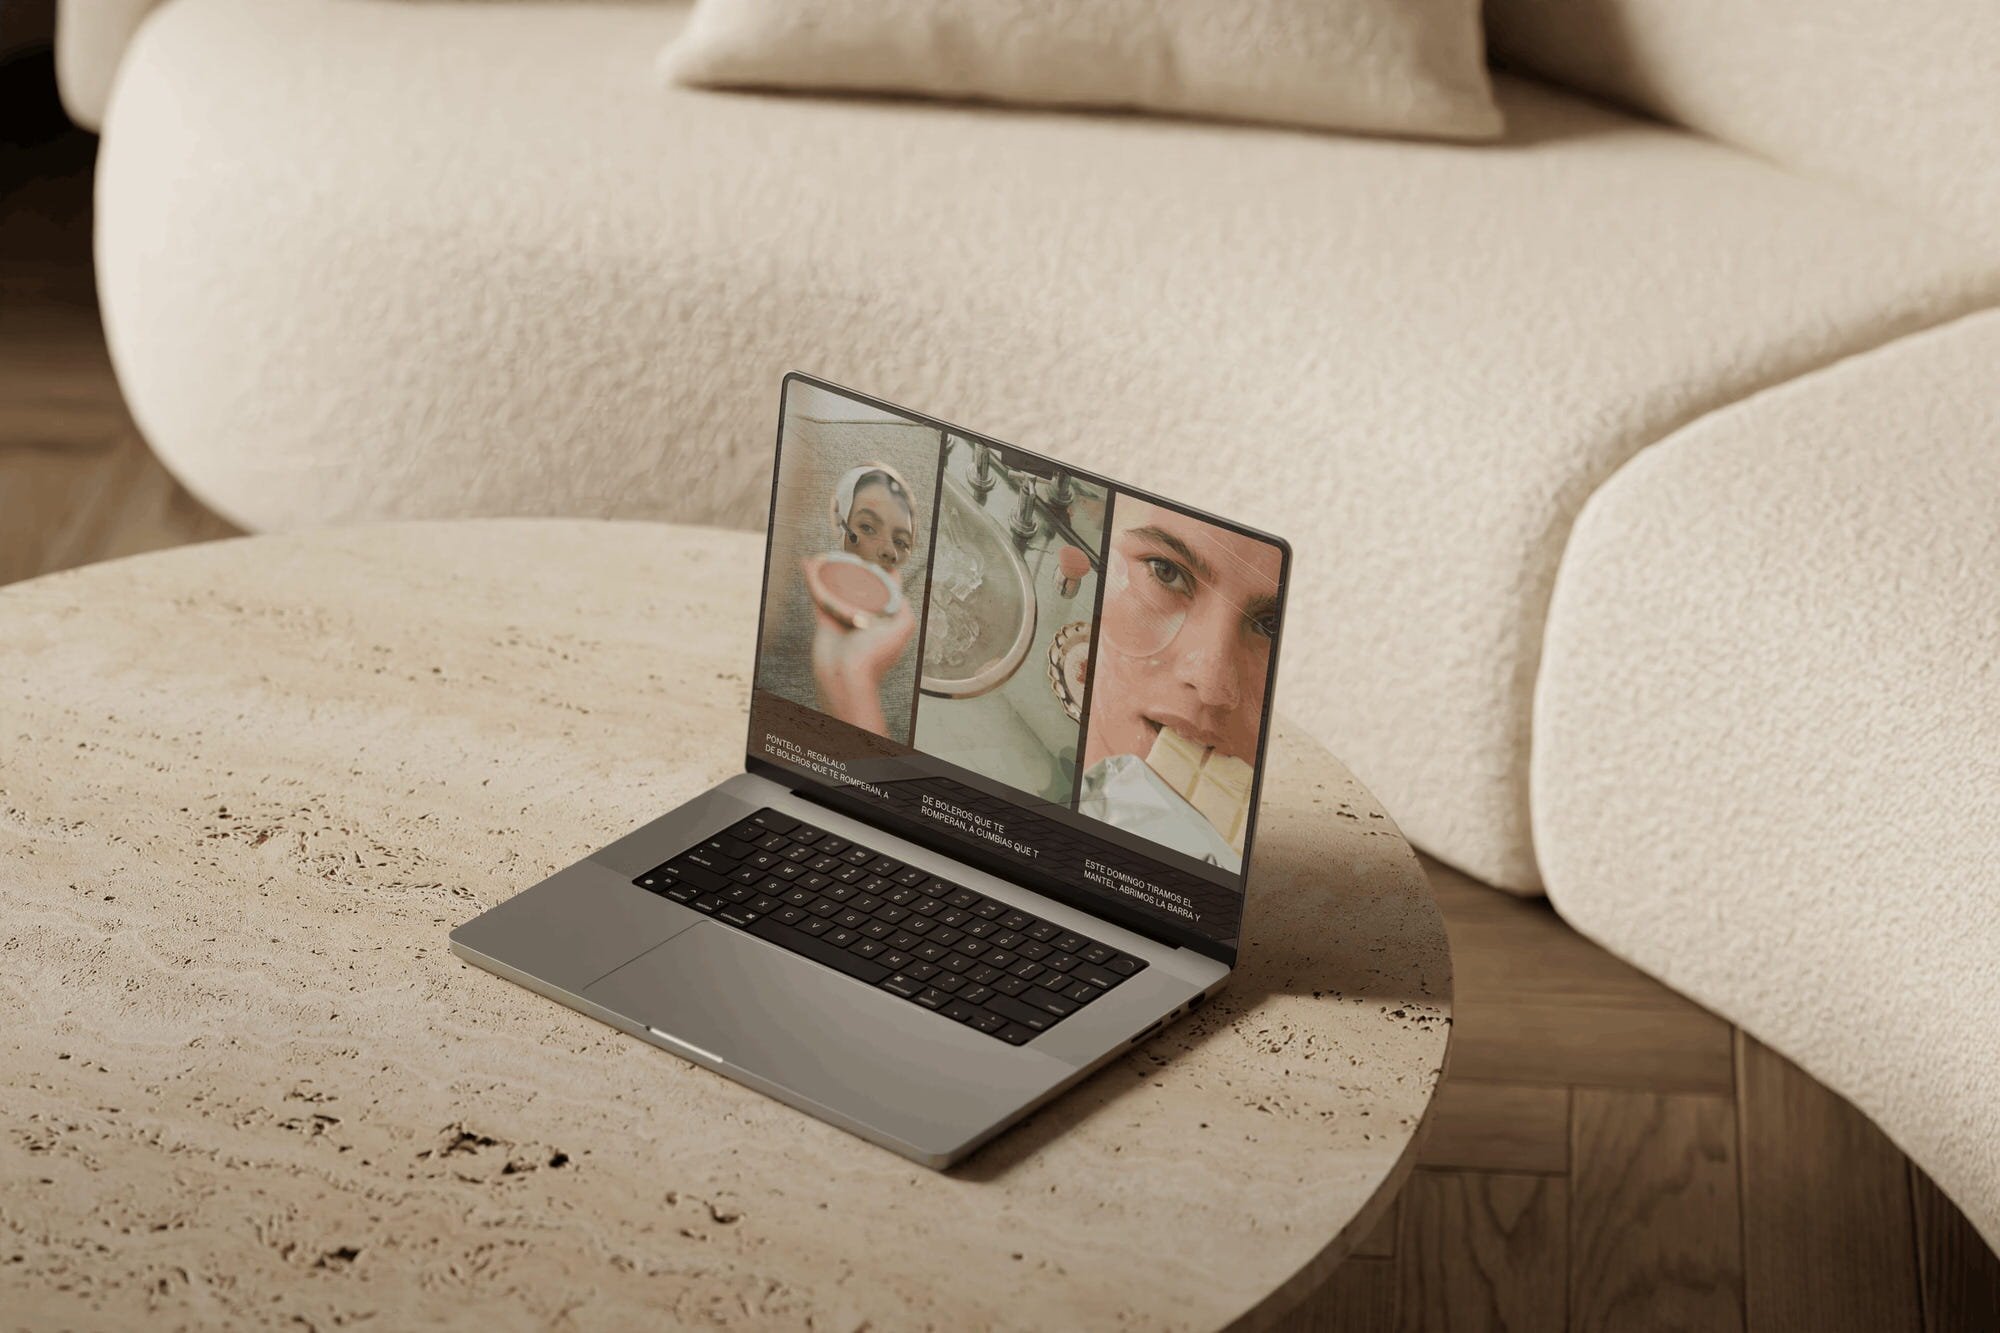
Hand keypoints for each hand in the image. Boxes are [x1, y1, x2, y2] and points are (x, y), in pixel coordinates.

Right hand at [805, 556, 915, 736]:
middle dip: (856, 573)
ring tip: (828, 557)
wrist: (844, 676)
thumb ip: (905, 609)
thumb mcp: (903, 630)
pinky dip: (812, 580)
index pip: (886, 594)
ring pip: (838, 590)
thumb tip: (898, 593)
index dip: (885, 577)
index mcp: (883, 621)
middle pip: (860, 589)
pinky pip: (818, 596)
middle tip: (851, 556)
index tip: (881, 562)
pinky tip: (809, 567)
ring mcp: (844, 619)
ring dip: (832, 573)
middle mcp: (864, 619)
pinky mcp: (825, 621)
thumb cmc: (873, 658)